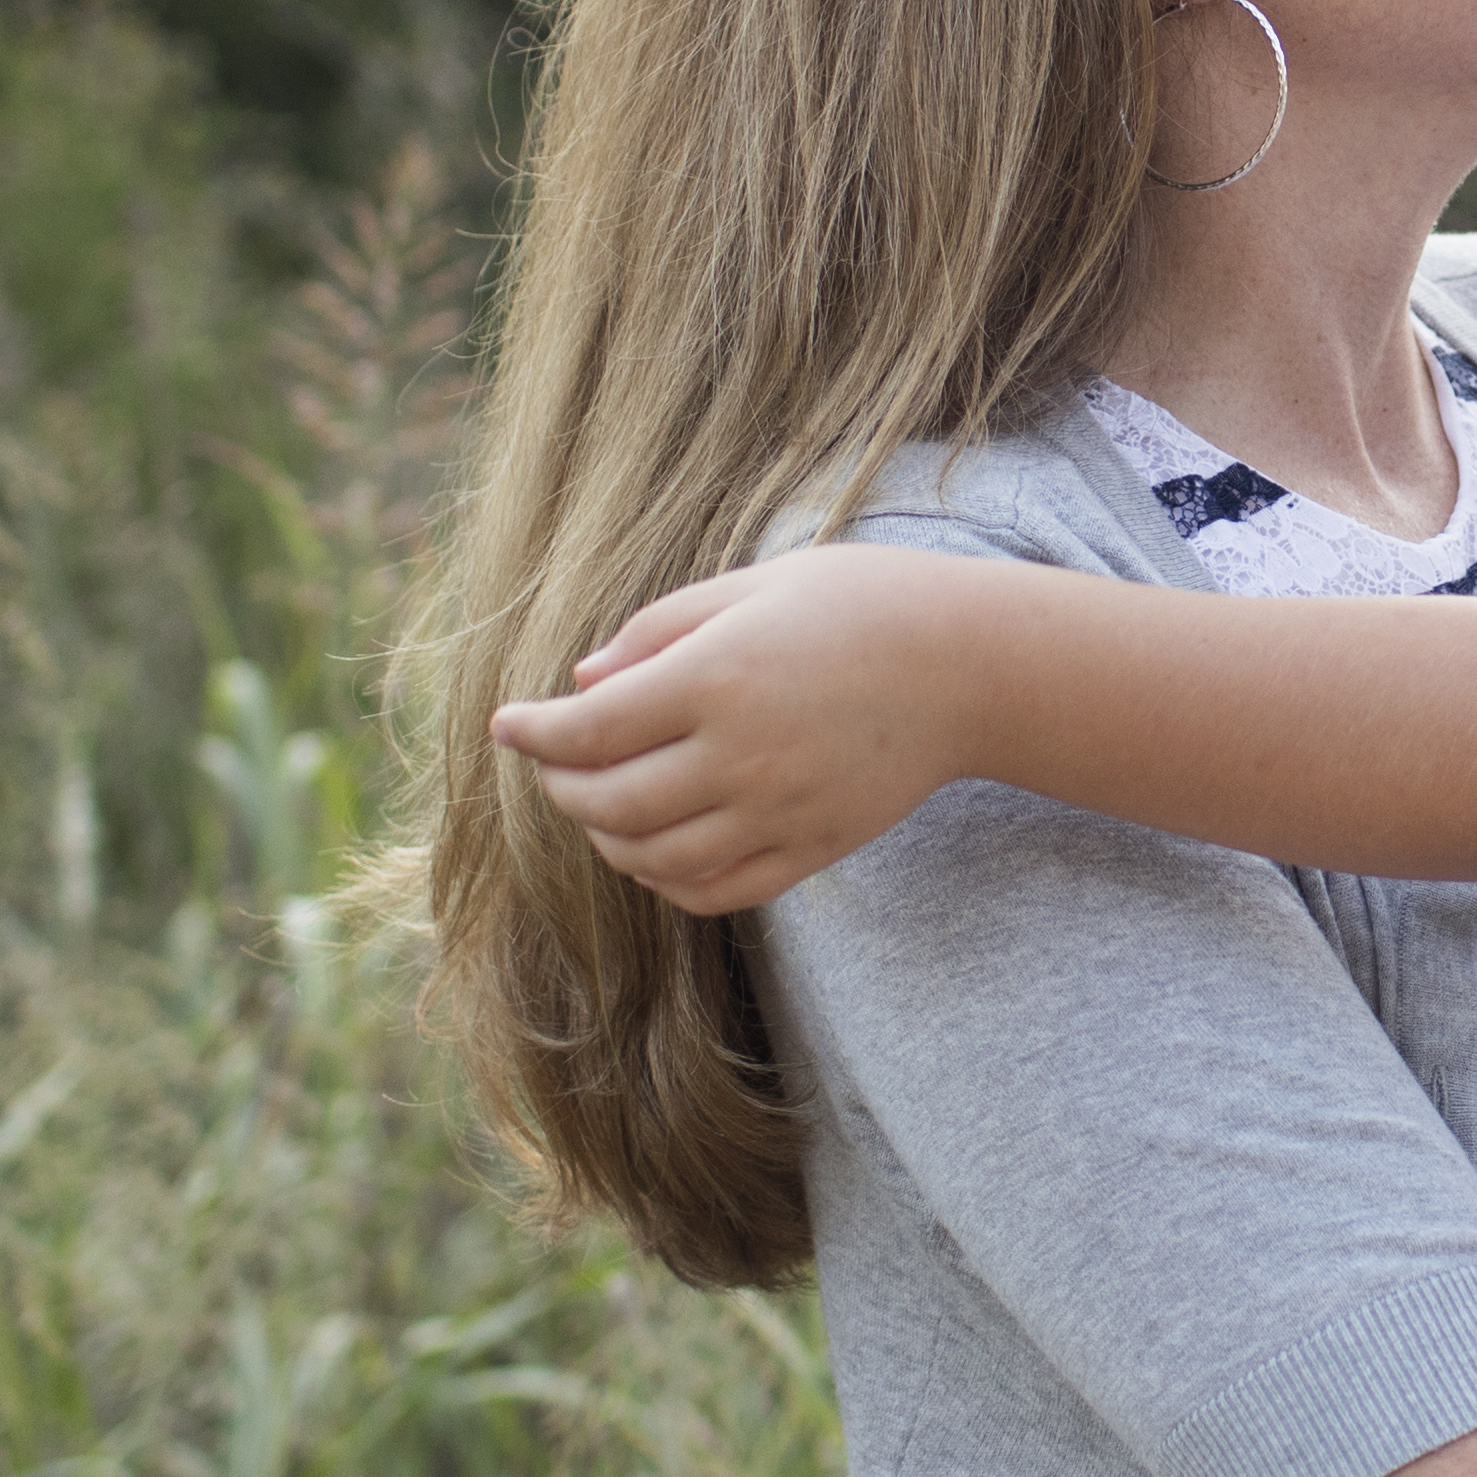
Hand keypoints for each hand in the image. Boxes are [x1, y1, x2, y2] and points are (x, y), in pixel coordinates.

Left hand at [488, 547, 1001, 913]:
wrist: (970, 665)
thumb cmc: (860, 603)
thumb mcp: (753, 586)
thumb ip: (658, 632)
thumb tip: (581, 684)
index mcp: (718, 678)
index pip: (589, 729)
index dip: (532, 733)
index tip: (506, 726)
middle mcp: (741, 755)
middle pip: (609, 803)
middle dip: (561, 787)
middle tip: (552, 762)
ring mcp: (777, 813)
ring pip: (653, 859)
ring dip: (605, 840)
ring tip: (598, 806)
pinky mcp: (811, 849)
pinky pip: (714, 890)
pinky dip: (664, 880)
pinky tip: (653, 850)